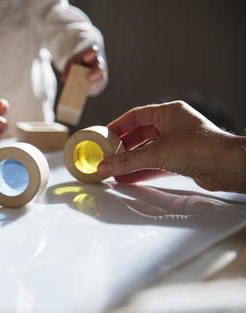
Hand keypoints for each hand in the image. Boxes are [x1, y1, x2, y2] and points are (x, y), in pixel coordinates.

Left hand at [62, 45, 106, 94]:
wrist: (83, 66)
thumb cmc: (76, 63)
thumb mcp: (70, 64)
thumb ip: (67, 70)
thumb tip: (65, 79)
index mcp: (91, 54)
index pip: (93, 51)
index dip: (90, 53)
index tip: (85, 57)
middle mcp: (98, 62)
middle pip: (100, 66)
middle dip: (95, 73)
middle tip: (89, 78)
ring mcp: (100, 72)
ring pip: (101, 77)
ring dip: (94, 84)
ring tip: (86, 89)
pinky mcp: (99, 81)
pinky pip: (98, 85)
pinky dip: (92, 89)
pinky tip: (86, 92)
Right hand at [97, 101, 245, 192]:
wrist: (229, 167)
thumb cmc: (202, 148)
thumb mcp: (157, 153)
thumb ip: (128, 161)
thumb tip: (105, 166)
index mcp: (169, 112)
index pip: (136, 115)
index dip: (118, 126)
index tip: (104, 136)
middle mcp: (174, 125)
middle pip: (140, 134)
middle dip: (123, 147)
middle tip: (107, 155)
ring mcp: (179, 142)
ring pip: (148, 151)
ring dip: (132, 161)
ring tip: (114, 170)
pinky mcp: (183, 159)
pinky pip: (157, 163)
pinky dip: (143, 170)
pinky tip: (129, 178)